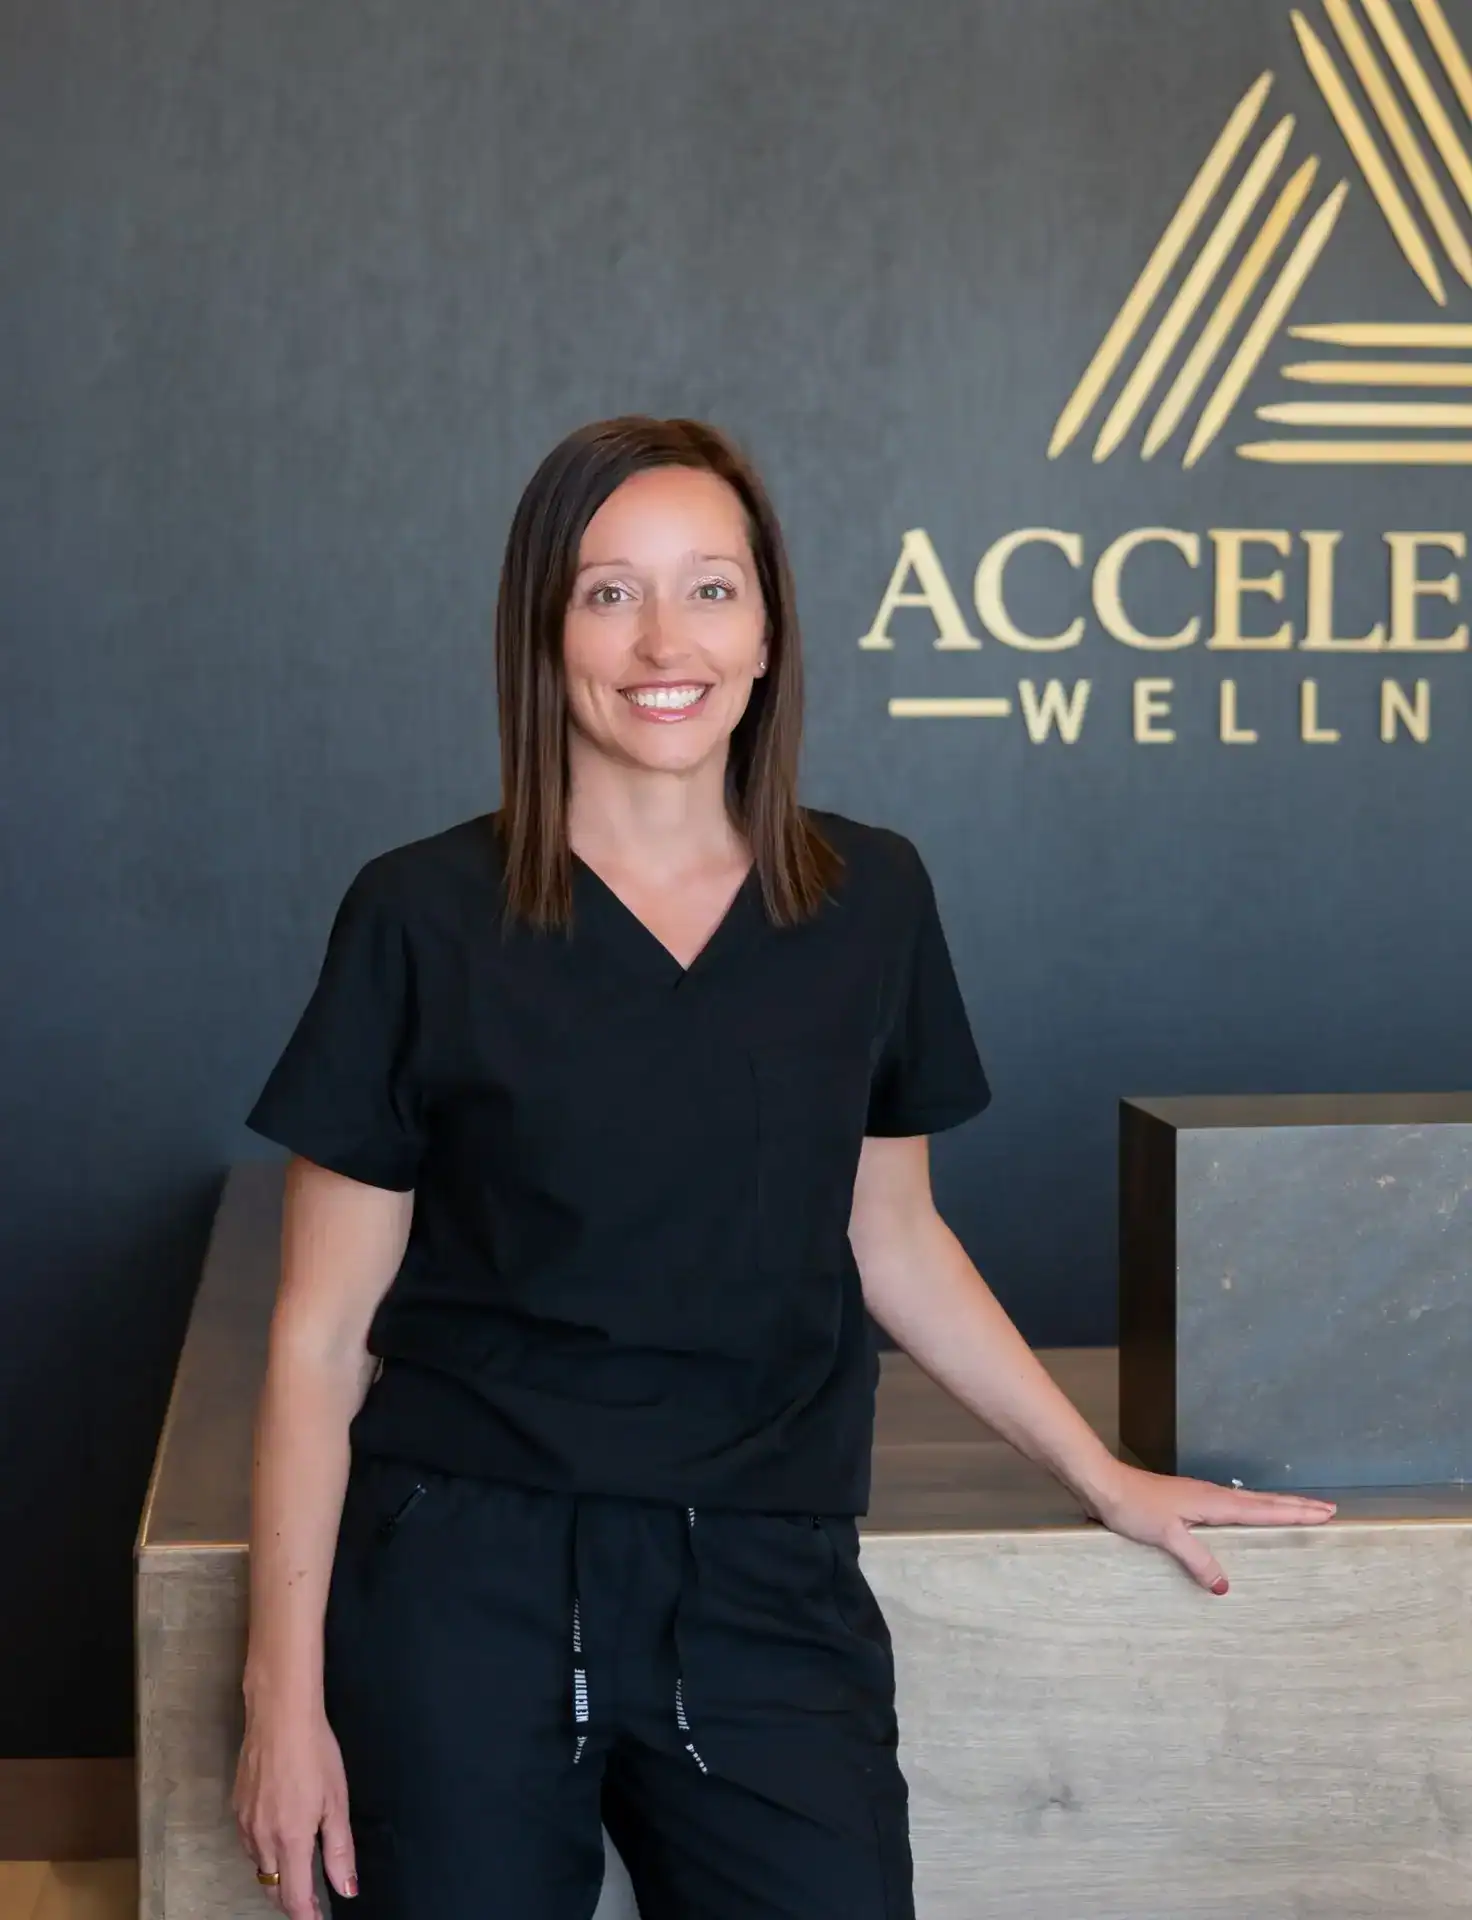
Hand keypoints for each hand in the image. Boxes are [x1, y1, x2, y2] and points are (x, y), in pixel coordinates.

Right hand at [233, 1701, 356, 1916]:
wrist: (279, 1715)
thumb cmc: (315, 1753)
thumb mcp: (336, 1801)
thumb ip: (339, 1850)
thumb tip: (346, 1889)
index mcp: (290, 1840)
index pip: (294, 1897)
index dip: (306, 1916)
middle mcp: (262, 1838)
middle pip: (272, 1887)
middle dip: (290, 1900)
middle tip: (310, 1903)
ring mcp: (245, 1823)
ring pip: (258, 1866)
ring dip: (276, 1876)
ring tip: (296, 1872)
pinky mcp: (236, 1807)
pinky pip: (249, 1843)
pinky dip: (264, 1851)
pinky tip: (277, 1838)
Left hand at [1082, 1460, 1336, 1594]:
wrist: (1104, 1485)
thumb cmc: (1133, 1507)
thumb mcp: (1166, 1536)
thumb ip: (1197, 1559)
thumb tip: (1226, 1587)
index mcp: (1212, 1503)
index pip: (1264, 1509)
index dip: (1295, 1513)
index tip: (1326, 1512)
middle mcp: (1211, 1496)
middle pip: (1263, 1502)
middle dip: (1296, 1507)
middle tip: (1328, 1509)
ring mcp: (1200, 1497)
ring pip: (1248, 1502)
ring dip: (1276, 1506)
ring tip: (1299, 1512)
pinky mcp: (1187, 1502)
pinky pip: (1231, 1507)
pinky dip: (1251, 1510)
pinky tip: (1248, 1518)